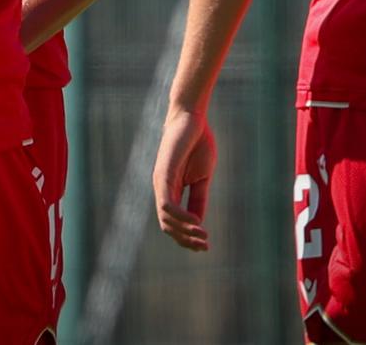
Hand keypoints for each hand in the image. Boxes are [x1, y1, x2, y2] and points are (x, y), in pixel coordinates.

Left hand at [152, 105, 214, 250]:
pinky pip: (167, 202)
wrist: (192, 119)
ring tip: (203, 235)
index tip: (205, 245)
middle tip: (205, 245)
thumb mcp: (201, 178)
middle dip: (186, 239)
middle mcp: (161, 189)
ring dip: (185, 231)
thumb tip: (197, 223)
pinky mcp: (163, 174)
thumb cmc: (197, 144)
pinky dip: (179, 216)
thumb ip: (198, 198)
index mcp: (170, 190)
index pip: (172, 222)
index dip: (187, 237)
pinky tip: (195, 221)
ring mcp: (160, 182)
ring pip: (166, 218)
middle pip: (167, 225)